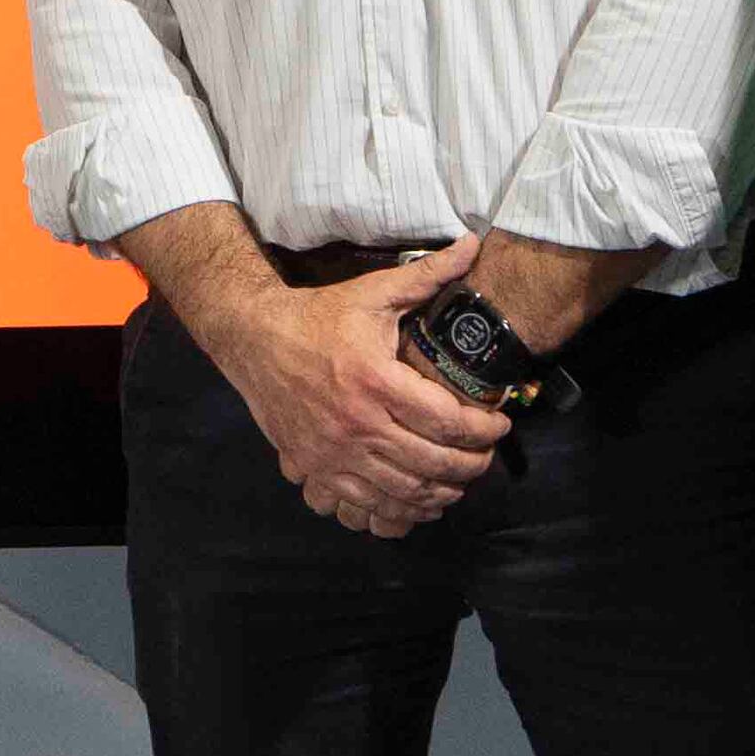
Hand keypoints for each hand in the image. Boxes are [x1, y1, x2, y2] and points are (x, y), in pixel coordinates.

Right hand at [206, 257, 510, 537]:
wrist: (253, 338)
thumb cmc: (318, 315)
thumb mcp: (372, 293)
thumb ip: (427, 275)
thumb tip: (474, 245)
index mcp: (375, 380)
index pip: (448, 420)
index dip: (485, 428)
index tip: (500, 423)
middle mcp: (357, 423)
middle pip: (434, 462)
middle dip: (473, 463)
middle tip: (487, 453)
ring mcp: (335, 452)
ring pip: (406, 490)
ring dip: (444, 491)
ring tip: (462, 478)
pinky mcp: (317, 469)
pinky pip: (370, 505)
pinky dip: (404, 510)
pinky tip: (422, 499)